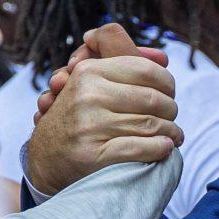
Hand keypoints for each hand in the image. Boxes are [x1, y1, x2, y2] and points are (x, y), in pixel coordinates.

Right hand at [22, 23, 180, 193]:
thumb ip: (121, 65)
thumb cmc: (75, 119)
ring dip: (171, 132)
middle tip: (172, 118)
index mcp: (89, 72)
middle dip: (170, 110)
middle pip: (153, 98)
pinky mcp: (93, 154)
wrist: (44, 161)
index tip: (169, 94)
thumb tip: (163, 58)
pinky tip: (165, 148)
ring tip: (174, 136)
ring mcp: (89, 125)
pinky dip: (159, 149)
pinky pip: (140, 147)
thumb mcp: (87, 83)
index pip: (145, 69)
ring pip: (151, 124)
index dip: (166, 82)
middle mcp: (88, 95)